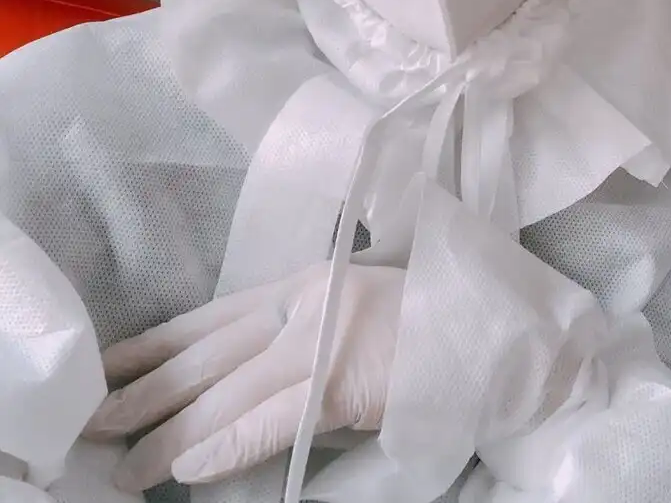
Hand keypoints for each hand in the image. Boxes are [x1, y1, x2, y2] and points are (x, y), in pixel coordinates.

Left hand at [84, 263, 403, 491]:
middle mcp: (305, 303)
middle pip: (208, 352)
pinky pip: (273, 418)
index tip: (109, 364)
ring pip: (229, 389)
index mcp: (303, 285)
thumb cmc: (429, 326)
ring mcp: (324, 337)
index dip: (155, 342)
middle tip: (93, 419)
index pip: (211, 317)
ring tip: (126, 463)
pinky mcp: (346, 379)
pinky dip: (225, 443)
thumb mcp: (351, 321)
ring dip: (171, 431)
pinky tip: (187, 467)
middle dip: (145, 388)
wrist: (496, 332)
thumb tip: (239, 388)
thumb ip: (297, 345)